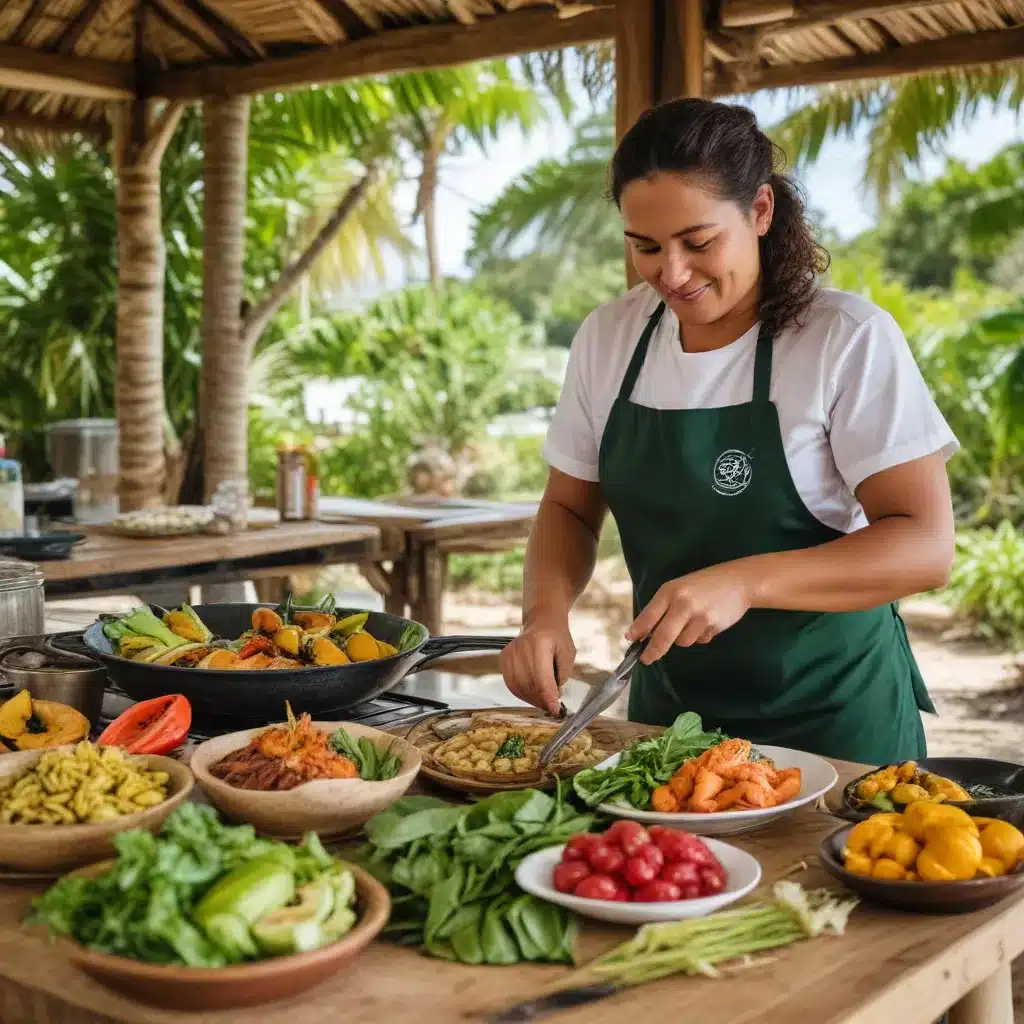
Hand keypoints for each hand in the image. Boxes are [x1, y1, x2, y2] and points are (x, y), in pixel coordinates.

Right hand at [500, 616, 575, 715]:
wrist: (542, 622)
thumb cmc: (557, 637)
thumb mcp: (568, 654)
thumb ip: (563, 676)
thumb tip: (555, 697)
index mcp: (540, 643)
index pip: (542, 679)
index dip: (548, 698)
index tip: (555, 710)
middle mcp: (521, 647)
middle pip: (529, 685)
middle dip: (542, 701)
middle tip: (552, 707)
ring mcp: (510, 652)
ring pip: (518, 687)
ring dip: (532, 699)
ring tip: (543, 701)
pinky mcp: (504, 658)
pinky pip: (511, 683)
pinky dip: (522, 693)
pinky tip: (532, 694)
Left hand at [625, 562, 752, 663]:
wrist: (738, 581)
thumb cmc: (703, 585)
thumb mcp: (679, 588)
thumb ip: (663, 607)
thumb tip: (644, 632)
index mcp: (670, 591)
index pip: (649, 615)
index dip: (638, 630)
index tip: (630, 640)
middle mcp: (683, 603)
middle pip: (662, 636)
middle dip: (653, 651)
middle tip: (646, 659)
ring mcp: (699, 616)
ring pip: (681, 641)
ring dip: (682, 638)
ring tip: (693, 620)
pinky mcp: (713, 626)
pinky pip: (699, 640)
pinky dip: (699, 636)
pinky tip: (706, 621)